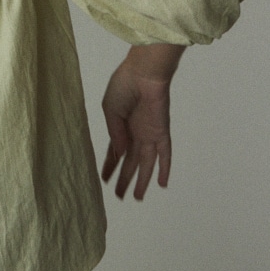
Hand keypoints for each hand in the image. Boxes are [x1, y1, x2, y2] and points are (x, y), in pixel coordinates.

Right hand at [101, 48, 177, 200]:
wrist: (143, 72)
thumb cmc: (123, 84)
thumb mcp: (110, 109)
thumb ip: (114, 133)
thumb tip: (119, 154)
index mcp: (120, 126)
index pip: (115, 152)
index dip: (110, 166)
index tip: (104, 179)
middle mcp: (135, 133)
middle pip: (130, 162)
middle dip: (124, 179)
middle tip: (119, 196)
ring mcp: (149, 134)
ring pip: (145, 163)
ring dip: (141, 180)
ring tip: (137, 198)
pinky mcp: (161, 132)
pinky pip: (164, 154)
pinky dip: (164, 169)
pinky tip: (162, 184)